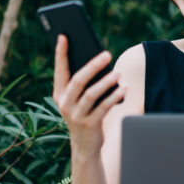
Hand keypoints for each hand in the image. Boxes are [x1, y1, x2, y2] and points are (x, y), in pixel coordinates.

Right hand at [51, 35, 126, 161]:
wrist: (84, 146)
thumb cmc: (84, 114)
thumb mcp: (78, 100)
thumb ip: (83, 83)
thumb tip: (99, 60)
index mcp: (59, 94)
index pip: (60, 70)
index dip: (61, 54)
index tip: (63, 36)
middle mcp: (65, 104)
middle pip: (78, 81)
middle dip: (92, 66)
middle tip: (107, 54)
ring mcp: (76, 115)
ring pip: (91, 94)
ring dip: (106, 82)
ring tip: (118, 73)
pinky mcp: (89, 124)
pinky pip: (104, 107)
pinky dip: (115, 96)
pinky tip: (124, 88)